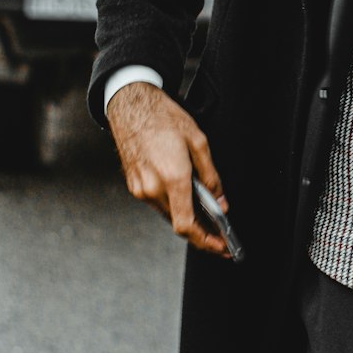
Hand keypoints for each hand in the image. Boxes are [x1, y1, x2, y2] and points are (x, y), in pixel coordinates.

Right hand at [107, 82, 230, 258]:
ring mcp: (140, 189)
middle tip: (220, 236)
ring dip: (188, 218)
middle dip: (201, 232)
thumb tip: (220, 202)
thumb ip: (211, 176)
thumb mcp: (199, 141)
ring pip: (168, 214)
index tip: (221, 246)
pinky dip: (174, 205)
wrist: (131, 106)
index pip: (187, 225)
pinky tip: (187, 199)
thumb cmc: (165, 118)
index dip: (206, 241)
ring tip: (208, 216)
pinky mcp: (134, 185)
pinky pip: (158, 203)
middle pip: (179, 223)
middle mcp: (152, 189)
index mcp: (172, 178)